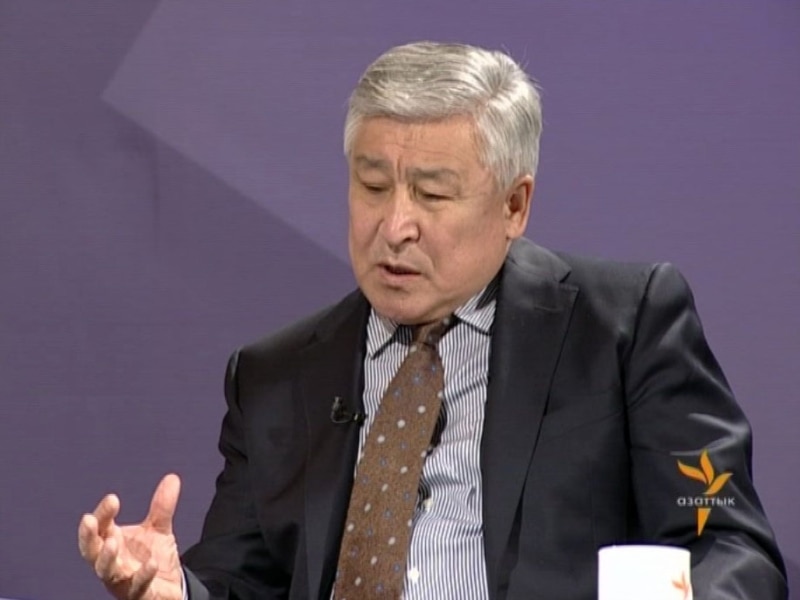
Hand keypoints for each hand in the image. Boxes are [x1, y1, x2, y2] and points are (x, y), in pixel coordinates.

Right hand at [78, 474, 183, 599]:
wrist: (170, 587)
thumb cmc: (152, 558)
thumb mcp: (159, 530)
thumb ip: (162, 507)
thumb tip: (173, 477)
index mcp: (112, 543)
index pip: (100, 527)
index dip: (103, 513)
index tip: (113, 499)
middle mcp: (111, 563)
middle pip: (91, 551)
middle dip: (88, 537)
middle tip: (89, 520)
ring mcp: (122, 581)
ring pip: (106, 572)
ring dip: (106, 558)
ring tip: (111, 543)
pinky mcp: (137, 595)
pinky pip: (137, 587)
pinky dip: (143, 576)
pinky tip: (151, 564)